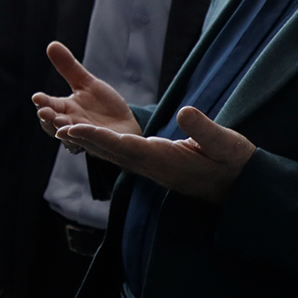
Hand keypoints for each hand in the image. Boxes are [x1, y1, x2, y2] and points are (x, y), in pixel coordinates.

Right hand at [32, 41, 140, 152]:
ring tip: (61, 124)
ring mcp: (85, 136)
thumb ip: (69, 67)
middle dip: (48, 119)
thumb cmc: (103, 106)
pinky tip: (81, 129)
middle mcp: (72, 124)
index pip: (49, 106)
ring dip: (64, 130)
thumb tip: (51, 44)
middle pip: (53, 125)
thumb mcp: (86, 83)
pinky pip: (91, 142)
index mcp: (66, 109)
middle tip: (44, 112)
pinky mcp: (101, 144)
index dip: (43, 103)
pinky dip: (85, 136)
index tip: (36, 97)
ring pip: (69, 137)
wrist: (127, 124)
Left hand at [58, 106, 256, 205]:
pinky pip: (122, 155)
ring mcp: (152, 168)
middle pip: (112, 153)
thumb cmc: (234, 163)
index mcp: (167, 161)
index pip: (128, 148)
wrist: (240, 187)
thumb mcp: (225, 143)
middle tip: (58, 127)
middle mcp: (153, 167)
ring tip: (62, 130)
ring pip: (114, 155)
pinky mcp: (154, 165)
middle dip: (85, 140)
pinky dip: (102, 145)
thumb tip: (184, 111)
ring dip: (89, 143)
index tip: (79, 130)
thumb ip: (204, 130)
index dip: (101, 139)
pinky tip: (89, 138)